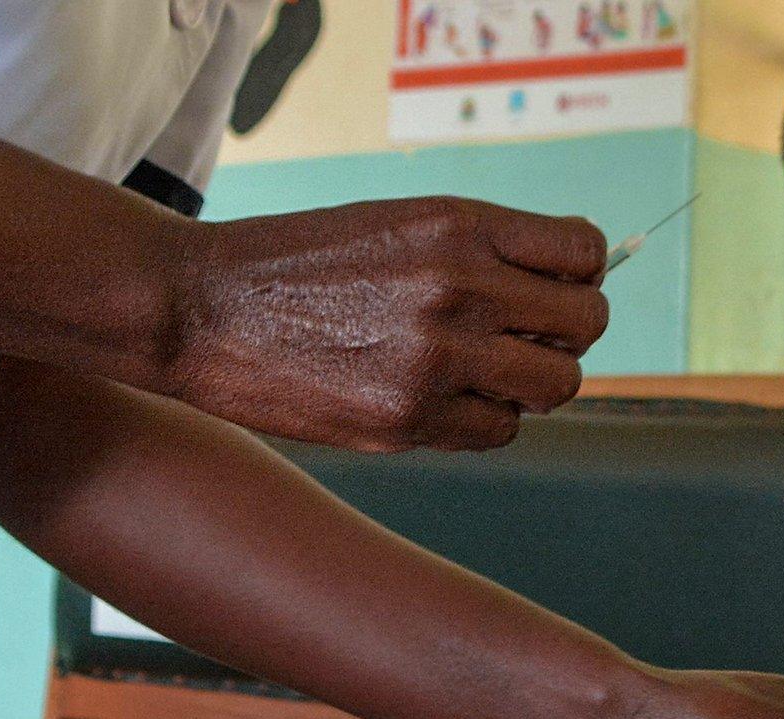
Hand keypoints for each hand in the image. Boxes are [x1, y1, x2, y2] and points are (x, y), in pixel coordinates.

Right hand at [165, 197, 609, 450]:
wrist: (197, 306)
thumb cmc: (303, 263)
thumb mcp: (399, 222)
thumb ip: (485, 247)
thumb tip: (579, 278)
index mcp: (459, 224)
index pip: (585, 252)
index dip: (579, 275)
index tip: (551, 290)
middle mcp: (459, 286)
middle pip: (586, 323)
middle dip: (566, 334)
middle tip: (525, 338)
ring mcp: (438, 357)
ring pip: (556, 385)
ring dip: (533, 384)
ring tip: (483, 371)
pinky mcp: (411, 418)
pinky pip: (501, 431)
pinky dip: (484, 420)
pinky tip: (440, 398)